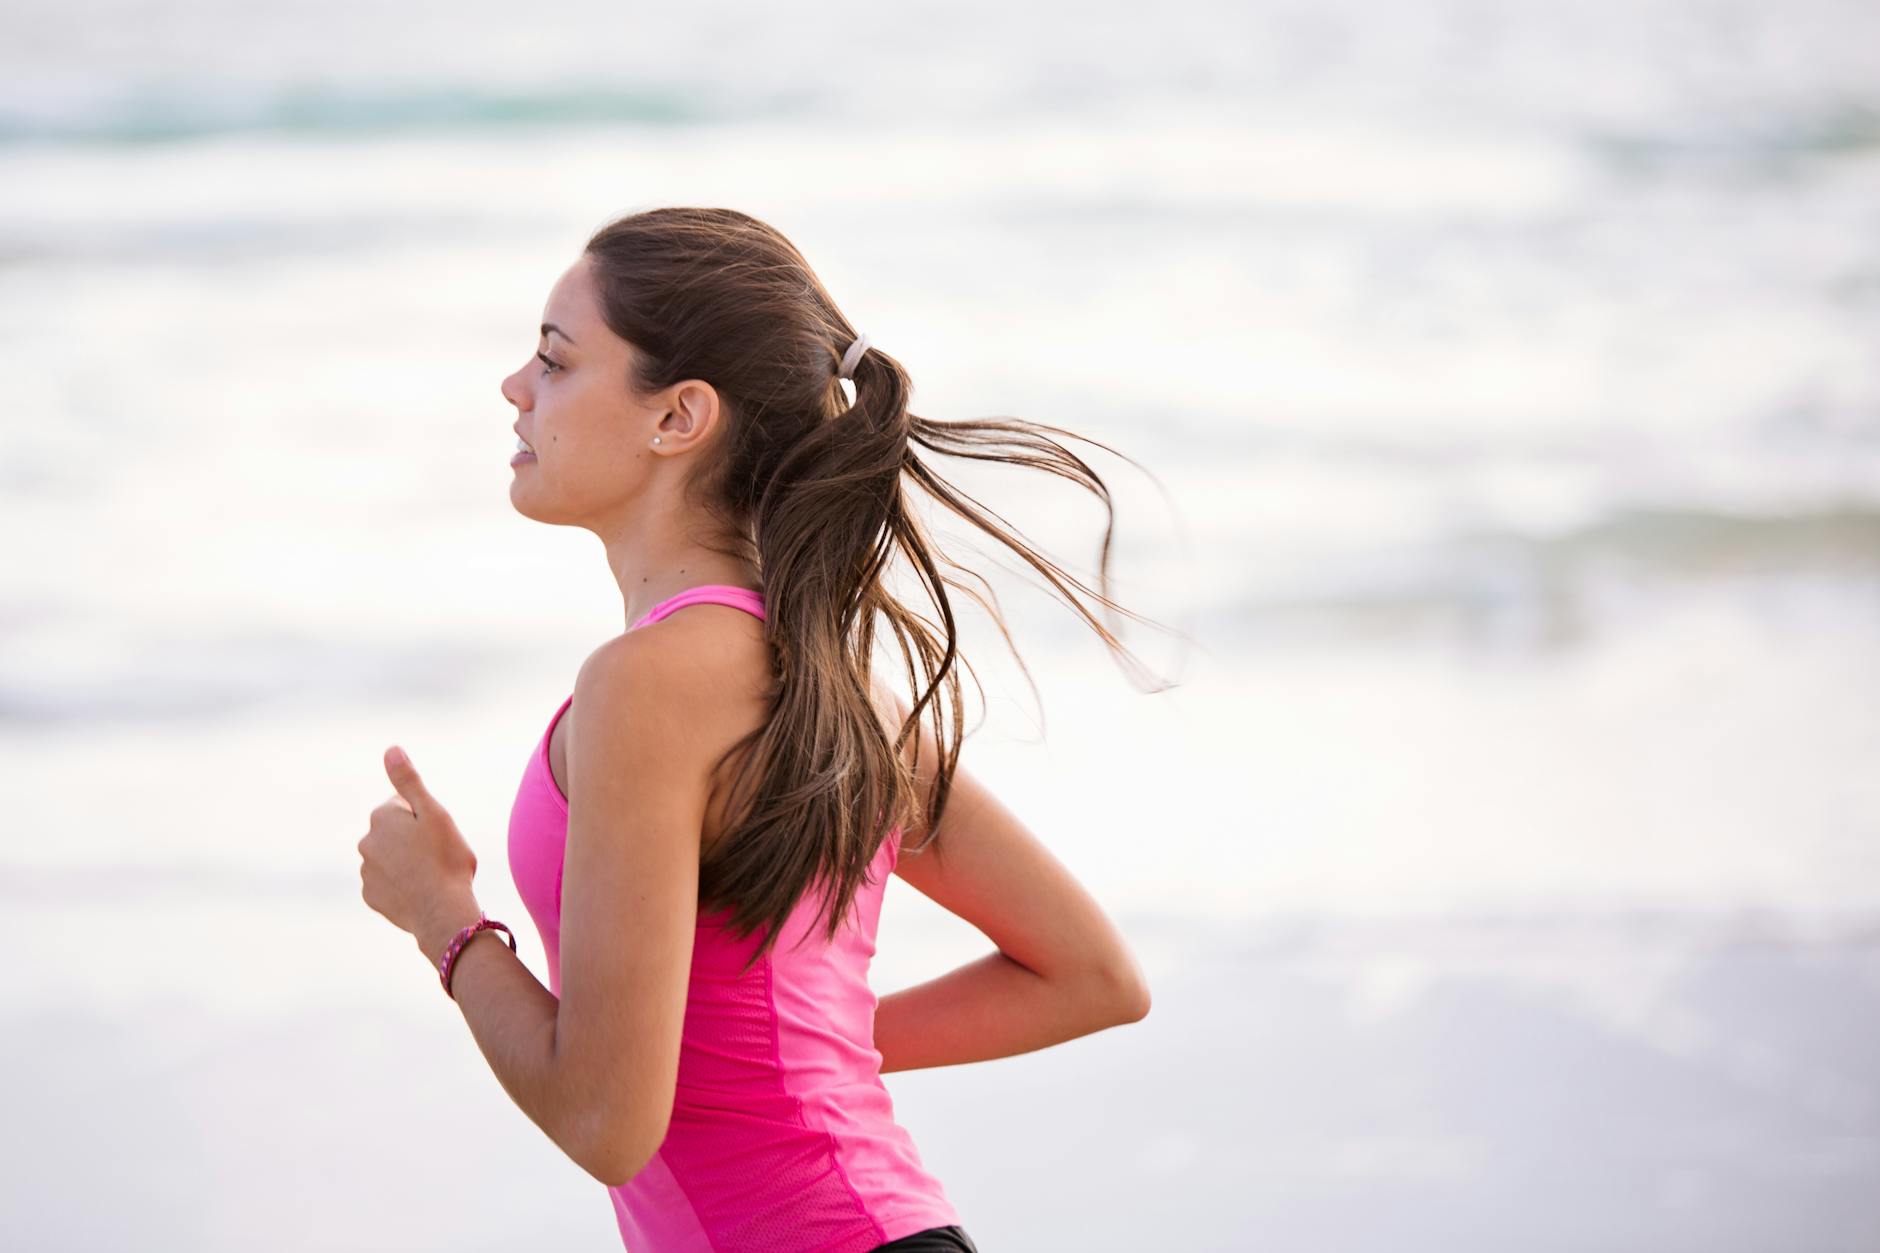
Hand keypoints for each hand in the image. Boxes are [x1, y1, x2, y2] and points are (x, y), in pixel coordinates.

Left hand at [357, 746, 481, 962]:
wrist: (442, 912)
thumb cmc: (445, 859)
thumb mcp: (433, 813)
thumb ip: (408, 781)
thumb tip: (391, 749)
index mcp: (382, 817)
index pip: (403, 805)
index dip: (425, 817)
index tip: (438, 833)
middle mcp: (366, 842)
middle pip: (394, 832)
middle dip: (412, 839)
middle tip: (438, 854)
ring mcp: (367, 871)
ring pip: (390, 858)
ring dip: (406, 862)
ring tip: (432, 875)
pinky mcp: (371, 896)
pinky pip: (387, 883)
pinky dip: (401, 885)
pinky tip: (420, 891)